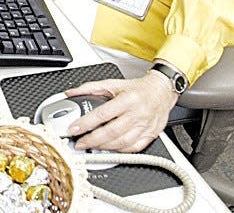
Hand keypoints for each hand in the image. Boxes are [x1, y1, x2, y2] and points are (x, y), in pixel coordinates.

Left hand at [63, 72, 178, 152]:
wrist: (162, 92)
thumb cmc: (138, 89)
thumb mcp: (113, 83)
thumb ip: (90, 88)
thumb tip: (71, 92)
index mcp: (127, 99)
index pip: (102, 114)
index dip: (86, 123)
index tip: (73, 129)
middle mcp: (137, 114)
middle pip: (111, 132)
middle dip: (92, 140)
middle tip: (79, 143)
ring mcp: (145, 126)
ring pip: (122, 142)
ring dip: (104, 147)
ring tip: (91, 146)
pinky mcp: (150, 135)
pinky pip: (134, 148)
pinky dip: (119, 150)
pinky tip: (109, 148)